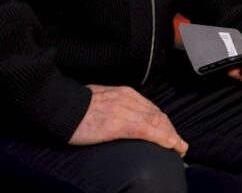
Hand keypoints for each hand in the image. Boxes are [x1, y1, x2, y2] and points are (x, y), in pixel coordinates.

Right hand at [69, 84, 187, 155]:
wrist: (62, 106)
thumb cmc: (77, 107)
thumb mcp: (102, 101)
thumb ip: (116, 106)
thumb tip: (121, 117)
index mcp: (125, 93)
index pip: (151, 109)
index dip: (164, 123)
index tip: (171, 134)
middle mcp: (129, 98)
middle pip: (157, 115)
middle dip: (171, 130)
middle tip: (179, 145)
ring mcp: (125, 110)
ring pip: (156, 122)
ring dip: (171, 136)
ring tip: (179, 148)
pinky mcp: (118, 123)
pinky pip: (145, 129)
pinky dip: (161, 137)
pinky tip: (170, 144)